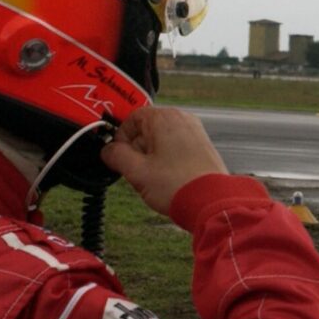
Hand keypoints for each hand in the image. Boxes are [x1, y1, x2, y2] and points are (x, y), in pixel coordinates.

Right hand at [101, 107, 228, 215]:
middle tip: (135, 169)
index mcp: (165, 118)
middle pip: (148, 128)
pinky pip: (177, 147)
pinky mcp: (203, 147)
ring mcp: (196, 133)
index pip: (133, 117)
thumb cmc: (178, 185)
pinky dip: (168, 160)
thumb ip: (116, 156)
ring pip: (162, 140)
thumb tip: (108, 151)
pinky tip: (167, 179)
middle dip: (137, 149)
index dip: (121, 136)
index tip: (118, 153)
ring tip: (153, 178)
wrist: (211, 201)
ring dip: (152, 156)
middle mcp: (183, 120)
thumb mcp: (136, 172)